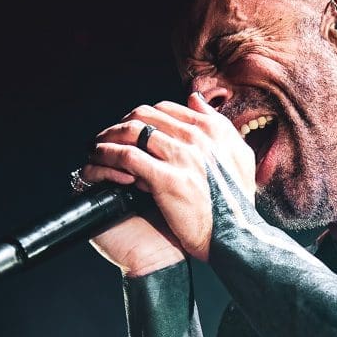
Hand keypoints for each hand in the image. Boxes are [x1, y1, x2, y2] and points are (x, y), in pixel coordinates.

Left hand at [82, 93, 255, 275]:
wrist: (236, 237)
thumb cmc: (237, 204)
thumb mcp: (240, 156)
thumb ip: (219, 124)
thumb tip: (194, 99)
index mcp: (212, 131)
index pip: (166, 109)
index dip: (143, 116)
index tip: (132, 129)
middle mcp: (197, 138)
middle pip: (145, 116)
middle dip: (121, 123)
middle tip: (109, 136)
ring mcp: (182, 157)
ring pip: (132, 132)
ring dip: (108, 137)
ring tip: (97, 147)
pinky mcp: (166, 179)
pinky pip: (127, 157)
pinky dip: (108, 156)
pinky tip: (98, 162)